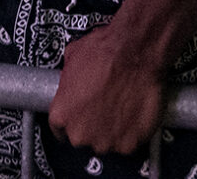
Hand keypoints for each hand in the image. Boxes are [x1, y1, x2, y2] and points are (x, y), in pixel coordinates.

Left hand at [48, 25, 166, 157]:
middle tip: (106, 106)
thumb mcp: (72, 57)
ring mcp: (104, 141)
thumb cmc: (106, 52)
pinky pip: (129, 143)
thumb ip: (68, 81)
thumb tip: (72, 79)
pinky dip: (133, 132)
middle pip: (84, 137)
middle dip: (93, 124)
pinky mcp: (128, 145)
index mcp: (62, 115)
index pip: (60, 130)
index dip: (73, 120)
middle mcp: (79, 133)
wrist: (136, 51)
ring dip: (114, 129)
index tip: (81, 116)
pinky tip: (134, 113)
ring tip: (122, 107)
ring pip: (107, 142)